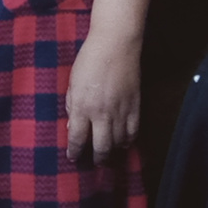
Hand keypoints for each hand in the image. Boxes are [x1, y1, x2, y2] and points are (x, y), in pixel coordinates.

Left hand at [65, 31, 138, 163]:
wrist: (116, 45)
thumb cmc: (89, 60)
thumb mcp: (72, 82)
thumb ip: (72, 105)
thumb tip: (72, 126)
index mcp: (82, 106)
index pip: (77, 138)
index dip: (74, 151)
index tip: (72, 157)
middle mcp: (101, 113)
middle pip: (101, 146)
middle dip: (97, 158)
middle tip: (94, 162)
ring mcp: (120, 111)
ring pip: (118, 142)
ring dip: (113, 151)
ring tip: (108, 154)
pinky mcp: (135, 106)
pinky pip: (133, 131)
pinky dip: (128, 140)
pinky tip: (123, 142)